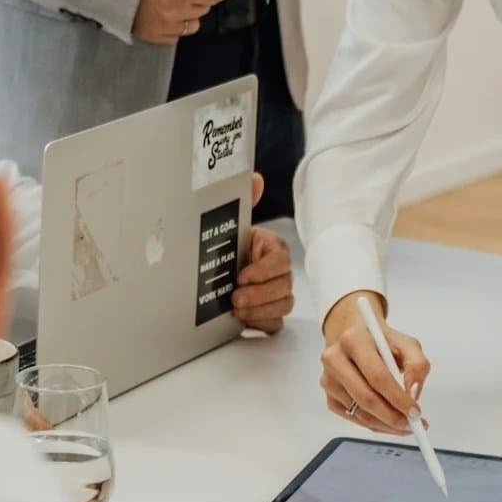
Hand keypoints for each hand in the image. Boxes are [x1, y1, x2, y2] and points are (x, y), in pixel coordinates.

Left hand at [230, 174, 293, 332]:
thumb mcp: (234, 222)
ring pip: (283, 305)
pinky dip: (261, 322)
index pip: (280, 260)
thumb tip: (255, 178)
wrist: (217, 268)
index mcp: (272, 248)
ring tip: (237, 309)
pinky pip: (275, 323)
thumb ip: (245, 200)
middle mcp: (277, 271)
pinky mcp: (269, 313)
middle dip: (260, 294)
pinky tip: (245, 321)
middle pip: (284, 286)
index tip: (242, 275)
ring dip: (260, 310)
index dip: (264, 270)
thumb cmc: (229, 244)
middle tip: (235, 297)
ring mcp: (275, 293)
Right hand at [318, 292, 430, 434]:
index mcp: (353, 339)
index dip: (397, 397)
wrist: (358, 340)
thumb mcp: (407, 345)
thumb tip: (412, 393)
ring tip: (405, 423)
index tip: (415, 411)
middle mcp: (335, 359)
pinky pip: (355, 419)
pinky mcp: (329, 398)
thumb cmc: (382, 343)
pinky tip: (389, 420)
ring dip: (386, 424)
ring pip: (361, 413)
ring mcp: (328, 380)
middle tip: (412, 424)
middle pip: (366, 398)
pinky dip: (376, 425)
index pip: (377, 376)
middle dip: (393, 416)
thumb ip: (417, 365)